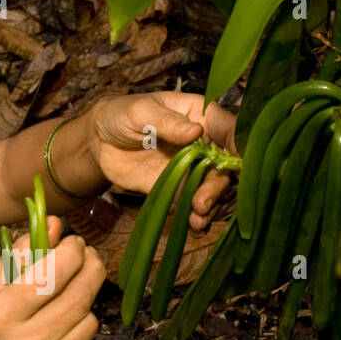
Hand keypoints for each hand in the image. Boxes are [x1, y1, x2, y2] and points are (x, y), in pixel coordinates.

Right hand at [0, 221, 104, 339]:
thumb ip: (22, 252)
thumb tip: (55, 224)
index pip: (52, 275)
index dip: (72, 252)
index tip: (74, 242)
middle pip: (80, 297)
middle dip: (92, 268)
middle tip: (89, 256)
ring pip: (90, 321)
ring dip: (85, 300)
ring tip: (67, 294)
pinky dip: (78, 328)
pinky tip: (60, 325)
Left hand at [87, 91, 237, 234]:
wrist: (99, 142)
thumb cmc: (122, 114)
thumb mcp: (141, 111)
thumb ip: (167, 121)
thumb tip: (195, 132)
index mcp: (201, 116)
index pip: (229, 129)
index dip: (240, 146)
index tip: (241, 165)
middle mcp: (205, 143)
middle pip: (225, 166)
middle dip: (218, 186)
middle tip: (202, 202)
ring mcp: (194, 167)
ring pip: (213, 188)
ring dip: (210, 205)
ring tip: (197, 218)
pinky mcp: (180, 188)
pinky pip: (194, 204)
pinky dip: (198, 218)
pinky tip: (194, 228)